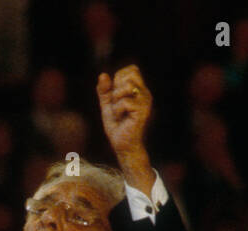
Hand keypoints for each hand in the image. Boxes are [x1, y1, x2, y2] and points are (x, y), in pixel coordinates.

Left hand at [97, 67, 154, 193]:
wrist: (121, 144)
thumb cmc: (116, 125)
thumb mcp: (107, 105)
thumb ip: (104, 90)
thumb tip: (103, 74)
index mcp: (139, 89)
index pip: (131, 69)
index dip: (118, 78)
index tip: (115, 94)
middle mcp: (144, 93)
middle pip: (130, 74)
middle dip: (116, 87)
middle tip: (116, 103)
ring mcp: (145, 101)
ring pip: (126, 86)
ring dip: (116, 100)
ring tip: (119, 111)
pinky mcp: (142, 110)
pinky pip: (124, 102)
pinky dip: (117, 110)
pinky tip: (121, 118)